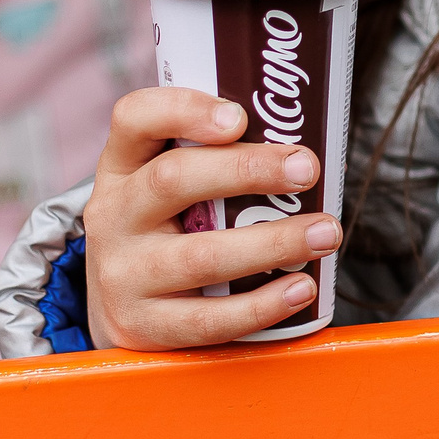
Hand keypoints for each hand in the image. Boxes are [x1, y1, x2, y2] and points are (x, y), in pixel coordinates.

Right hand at [83, 87, 341, 350]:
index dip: (184, 111)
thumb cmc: (167, 230)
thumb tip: (302, 148)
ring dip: (274, 242)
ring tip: (325, 233)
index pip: (134, 118)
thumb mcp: (168, 187)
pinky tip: (301, 288)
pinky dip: (262, 304)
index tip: (239, 117)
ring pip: (201, 255)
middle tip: (307, 168)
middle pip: (174, 180)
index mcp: (122, 167)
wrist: (120, 311)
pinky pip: (208, 319)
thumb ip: (216, 159)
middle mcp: (113, 216)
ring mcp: (122, 274)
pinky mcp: (141, 326)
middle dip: (249, 170)